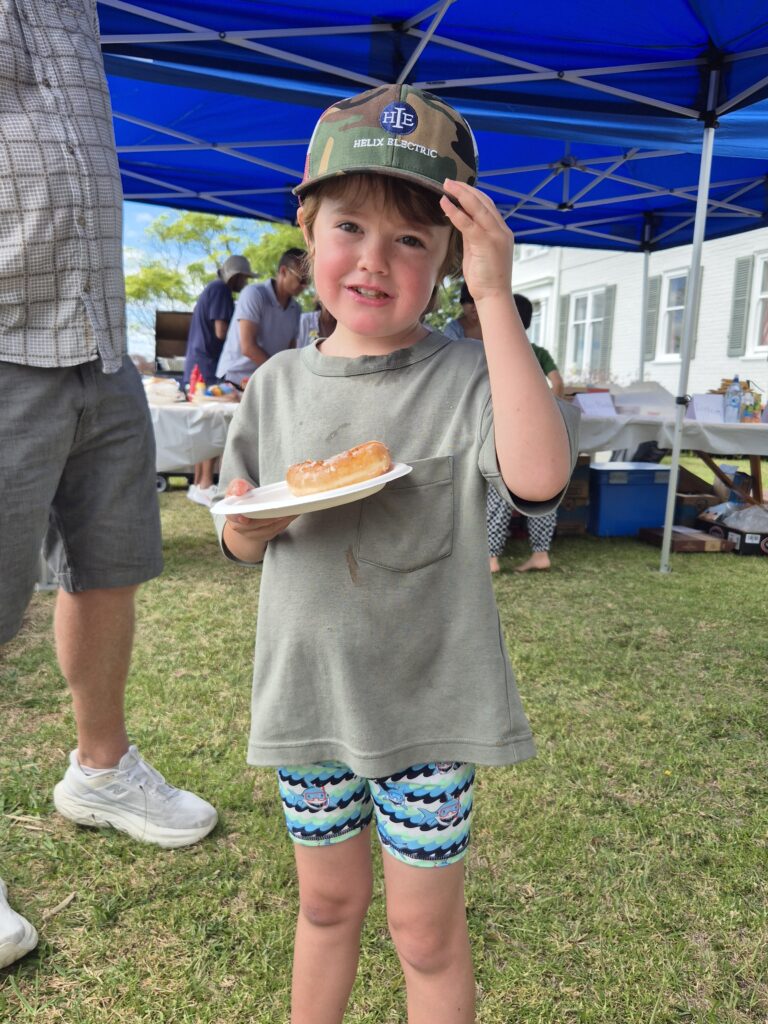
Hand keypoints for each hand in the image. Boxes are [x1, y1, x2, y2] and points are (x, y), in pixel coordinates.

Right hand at [223, 478, 295, 544]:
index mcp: (232, 515)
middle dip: (270, 517)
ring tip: (293, 510)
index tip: (246, 518)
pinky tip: (293, 514)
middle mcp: (241, 528)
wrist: (246, 512)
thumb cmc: (242, 497)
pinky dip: (286, 522)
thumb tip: (239, 491)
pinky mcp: (266, 535)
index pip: (235, 518)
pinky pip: (277, 530)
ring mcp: (254, 534)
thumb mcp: (236, 488)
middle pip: (257, 524)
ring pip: (269, 529)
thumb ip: (238, 486)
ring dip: (282, 520)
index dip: (240, 518)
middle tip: (282, 509)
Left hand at [440, 179, 513, 302]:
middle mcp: (501, 230)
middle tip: (448, 180)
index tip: (458, 186)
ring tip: (446, 185)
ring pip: (478, 207)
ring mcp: (496, 235)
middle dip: (465, 188)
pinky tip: (445, 203)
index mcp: (501, 231)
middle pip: (484, 201)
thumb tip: (461, 219)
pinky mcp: (487, 243)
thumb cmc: (485, 277)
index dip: (472, 193)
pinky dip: (456, 211)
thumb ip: (472, 234)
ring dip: (461, 194)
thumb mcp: (478, 251)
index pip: (487, 205)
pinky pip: (469, 222)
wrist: (494, 295)